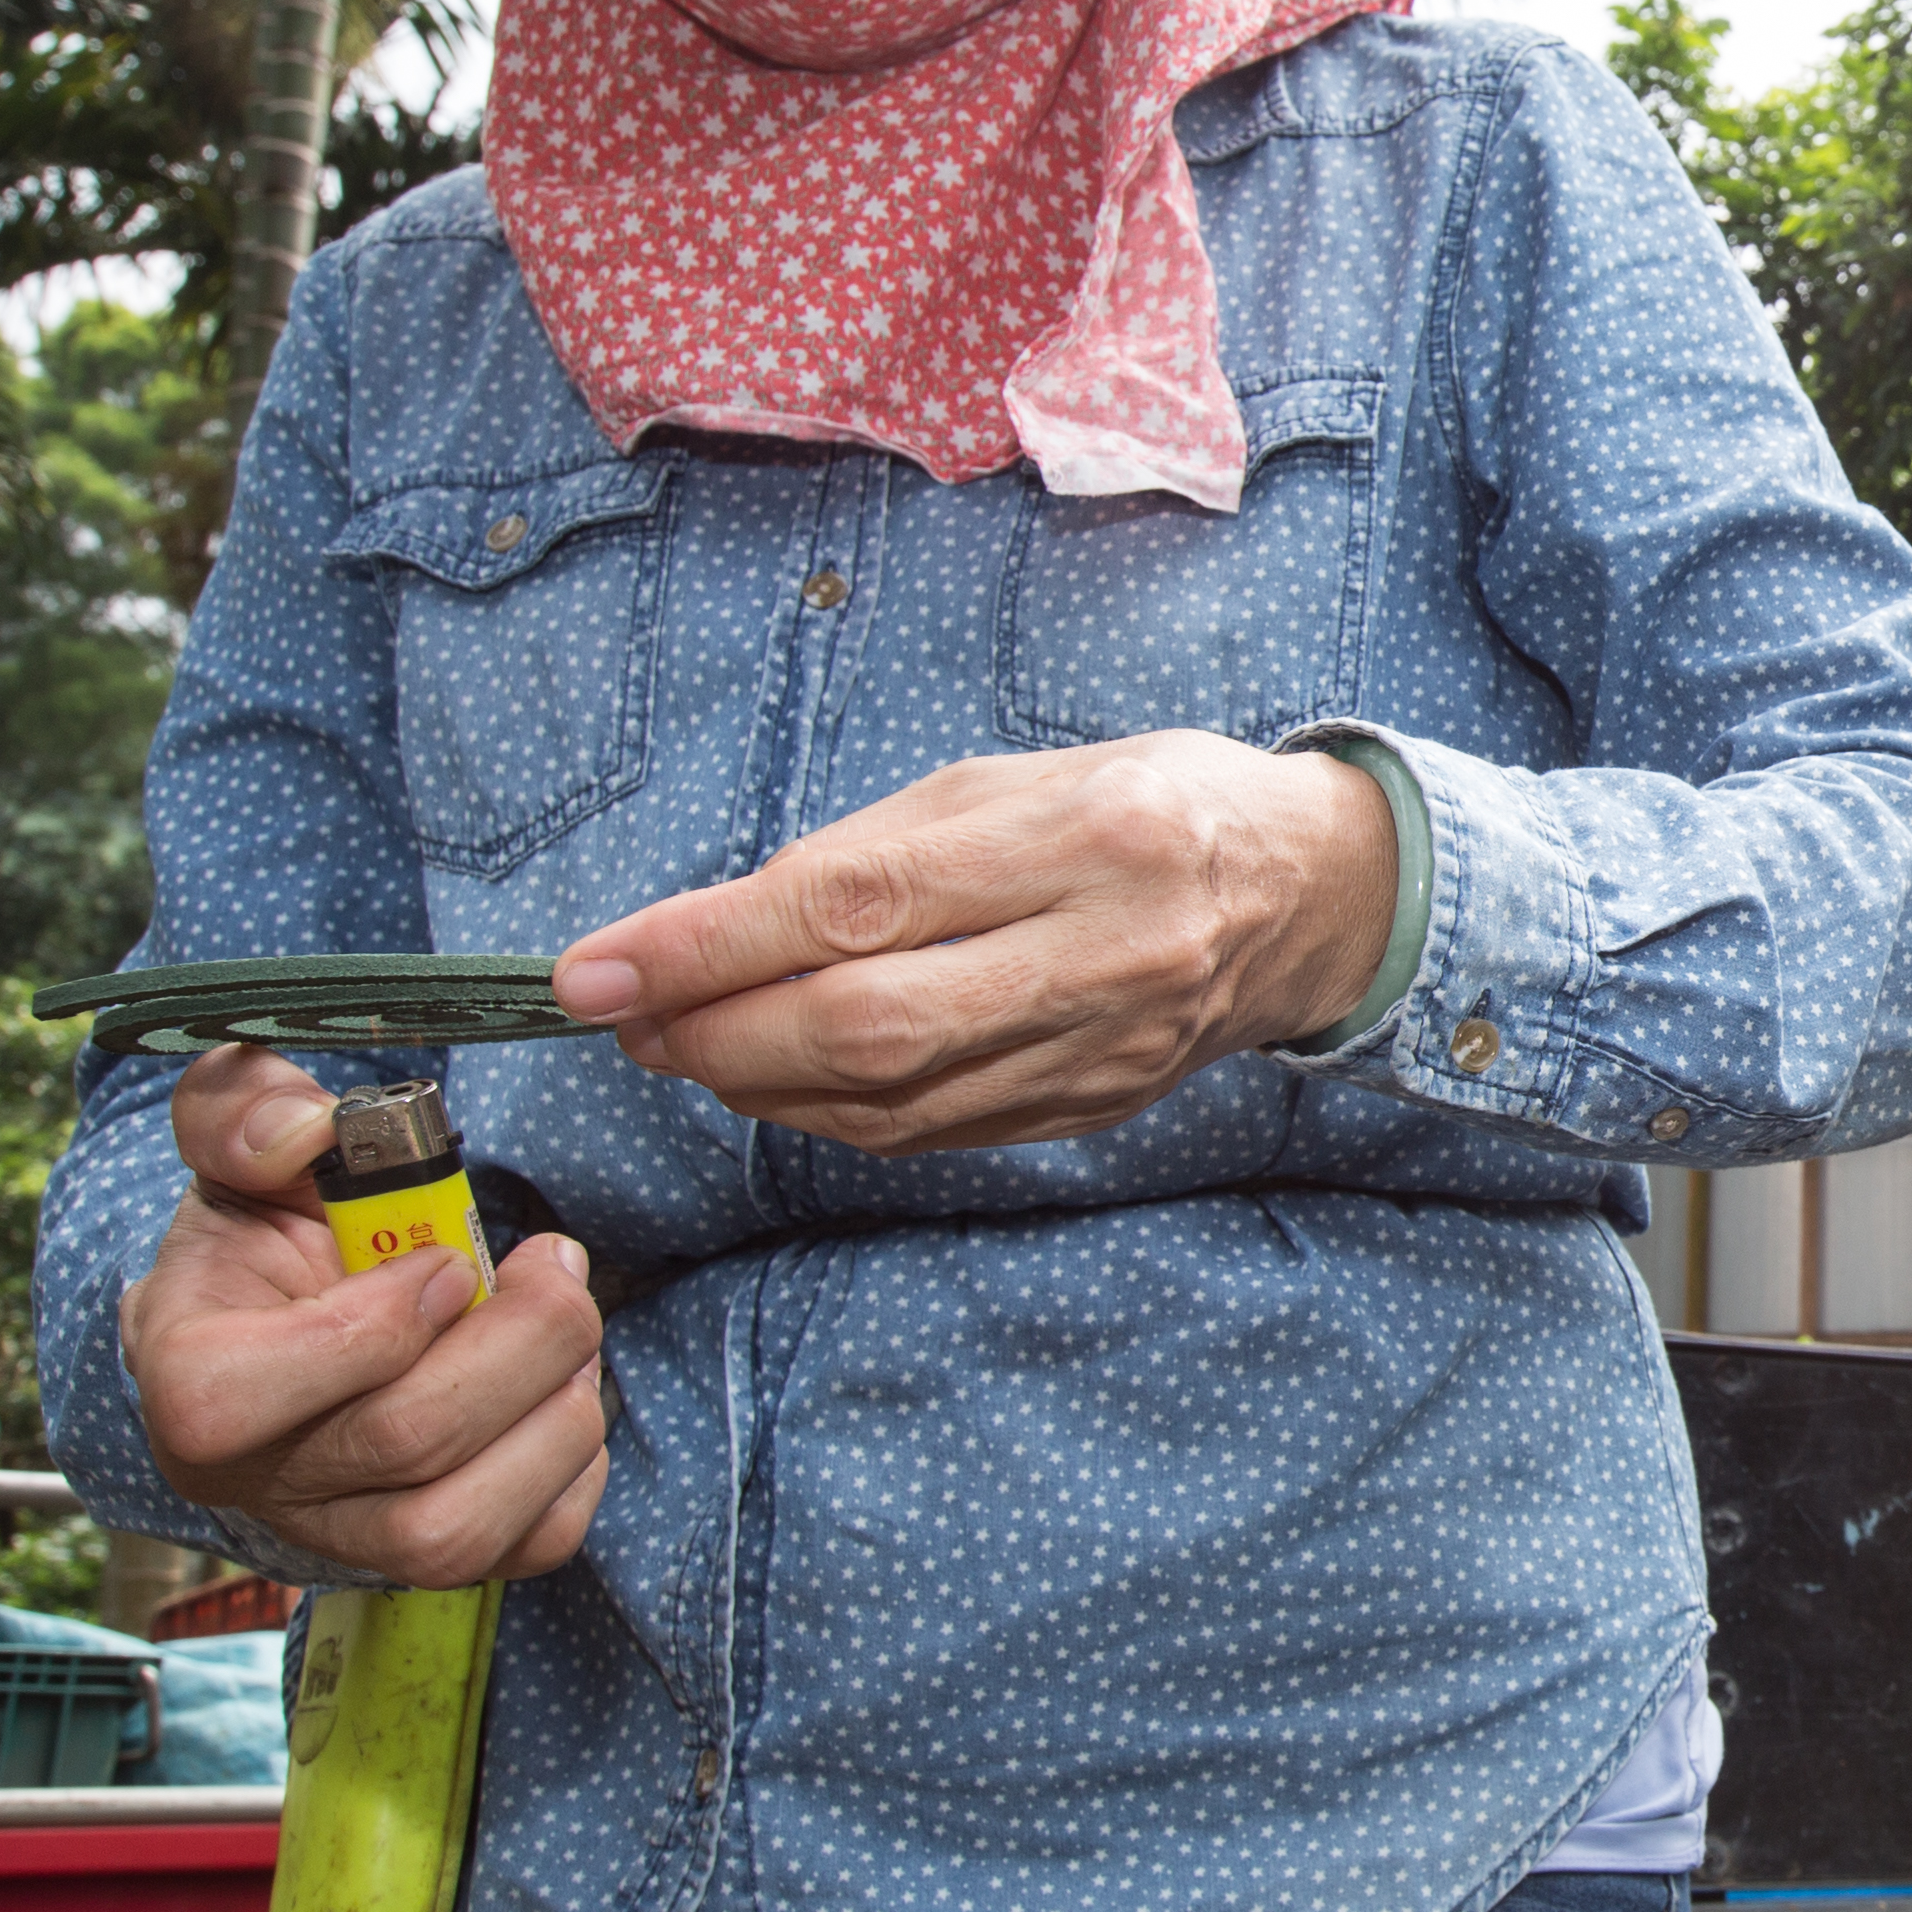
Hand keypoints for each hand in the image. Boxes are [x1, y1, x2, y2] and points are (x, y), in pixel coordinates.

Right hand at [117, 1046, 611, 1586]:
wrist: (291, 1314)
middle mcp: (257, 1479)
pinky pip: (525, 1547)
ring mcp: (342, 1532)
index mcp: (189, 1378)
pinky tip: (560, 1392)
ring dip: (555, 1410)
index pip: (248, 1396)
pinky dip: (575, 1467)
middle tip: (552, 1265)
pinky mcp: (426, 1555)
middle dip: (519, 1337)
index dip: (382, 1318)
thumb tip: (302, 1132)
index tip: (448, 1259)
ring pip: (461, 1526)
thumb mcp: (235, 1145)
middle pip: (407, 1442)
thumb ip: (243, 1113)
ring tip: (565, 1330)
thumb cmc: (266, 1228)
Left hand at [552, 733, 1397, 1153]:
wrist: (1314, 895)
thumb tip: (717, 929)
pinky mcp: (1093, 1111)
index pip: (859, 903)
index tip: (596, 967)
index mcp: (1088, 836)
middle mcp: (1106, 953)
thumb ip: (875, 850)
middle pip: (867, 1027)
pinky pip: (931, 1134)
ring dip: (754, 1085)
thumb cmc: (1152, 806)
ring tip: (683, 1044)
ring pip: (889, 1103)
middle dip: (714, 1032)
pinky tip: (780, 1079)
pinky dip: (831, 1115)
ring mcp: (1105, 1050)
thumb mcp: (1018, 776)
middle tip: (626, 1020)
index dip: (708, 946)